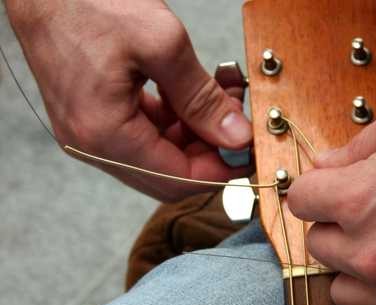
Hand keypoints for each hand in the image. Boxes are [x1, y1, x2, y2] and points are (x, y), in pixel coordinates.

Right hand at [6, 0, 251, 200]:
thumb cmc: (89, 2)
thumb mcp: (162, 45)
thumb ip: (203, 98)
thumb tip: (236, 136)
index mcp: (105, 133)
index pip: (177, 178)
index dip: (220, 169)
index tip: (248, 150)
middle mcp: (92, 145)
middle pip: (168, 174)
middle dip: (209, 151)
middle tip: (237, 121)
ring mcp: (90, 134)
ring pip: (159, 156)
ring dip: (194, 134)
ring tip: (221, 99)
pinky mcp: (93, 119)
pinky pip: (142, 137)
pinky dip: (172, 123)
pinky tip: (190, 97)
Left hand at [288, 80, 375, 304]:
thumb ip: (361, 141)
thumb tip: (324, 164)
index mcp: (361, 198)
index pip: (299, 201)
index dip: (315, 188)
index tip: (330, 186)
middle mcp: (375, 253)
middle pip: (317, 245)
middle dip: (334, 224)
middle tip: (367, 210)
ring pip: (341, 289)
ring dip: (353, 265)